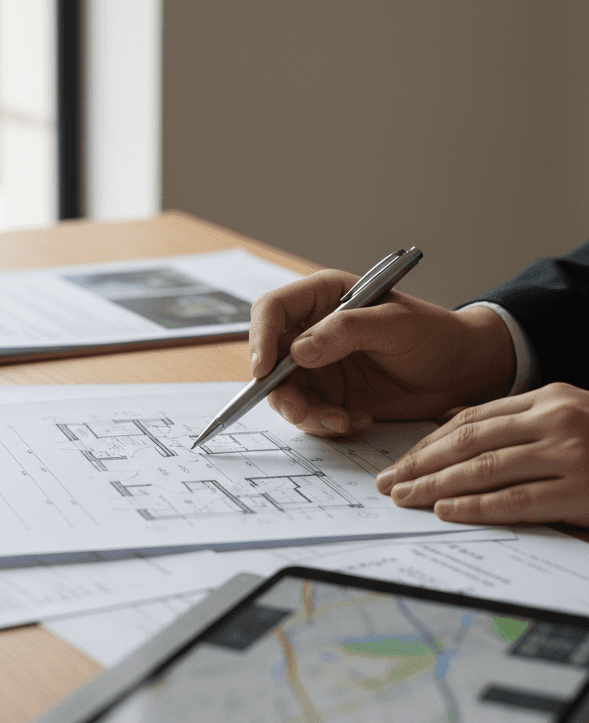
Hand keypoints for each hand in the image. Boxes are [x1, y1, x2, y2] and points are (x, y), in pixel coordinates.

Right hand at [246, 270, 515, 436]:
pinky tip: (359, 421)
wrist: (461, 373)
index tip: (264, 370)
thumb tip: (300, 350)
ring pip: (284, 393)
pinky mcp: (328, 397)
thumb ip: (347, 331)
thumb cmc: (435, 336)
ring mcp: (317, 367)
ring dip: (305, 413)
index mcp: (323, 298)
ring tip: (342, 421)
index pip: (272, 310)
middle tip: (301, 411)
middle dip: (279, 390)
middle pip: (269, 358)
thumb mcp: (396, 325)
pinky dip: (326, 424)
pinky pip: (308, 415)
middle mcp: (312, 331)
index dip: (260, 337)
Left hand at [376, 383, 588, 526]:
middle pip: (468, 441)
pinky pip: (515, 499)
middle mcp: (557, 419)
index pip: (471, 419)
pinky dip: (475, 505)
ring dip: (436, 485)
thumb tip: (449, 426)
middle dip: (420, 463)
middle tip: (387, 482)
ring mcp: (571, 452)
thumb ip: (514, 421)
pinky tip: (445, 510)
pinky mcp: (582, 489)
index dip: (429, 441)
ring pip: (484, 469)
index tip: (400, 460)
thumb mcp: (567, 416)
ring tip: (404, 498)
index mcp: (549, 397)